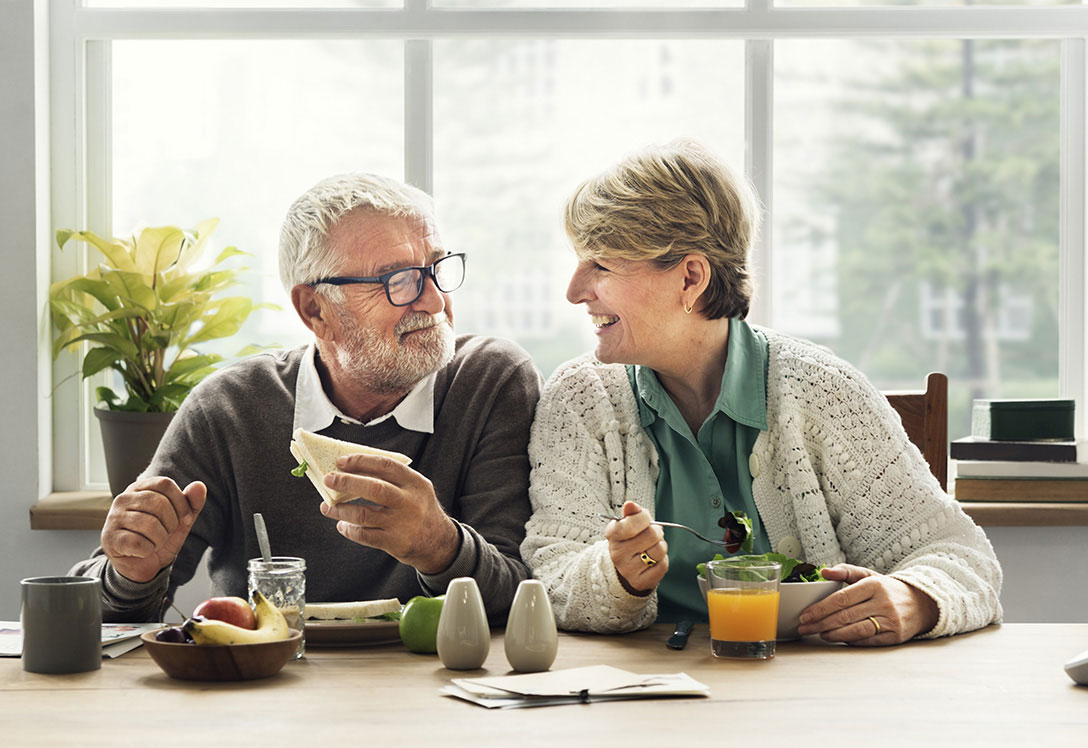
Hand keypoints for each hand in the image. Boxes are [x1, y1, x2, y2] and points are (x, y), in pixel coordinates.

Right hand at [101, 477, 206, 583]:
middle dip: (171, 524)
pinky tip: (142, 550)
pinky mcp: (109, 538)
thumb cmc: (159, 536)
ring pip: (149, 524)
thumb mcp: (181, 520)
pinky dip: (148, 550)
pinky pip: (138, 543)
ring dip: (160, 539)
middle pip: (159, 503)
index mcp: (141, 488)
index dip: (181, 503)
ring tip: (155, 542)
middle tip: (166, 533)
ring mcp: (114, 517)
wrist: (142, 564)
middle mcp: (124, 498)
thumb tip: (199, 486)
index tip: (184, 519)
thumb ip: (191, 503)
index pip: (165, 484)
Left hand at [319, 453, 459, 574]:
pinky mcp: (394, 542)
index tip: (342, 461)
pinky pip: (364, 535)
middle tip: (329, 479)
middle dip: (347, 482)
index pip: (386, 465)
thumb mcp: (416, 489)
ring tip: (328, 506)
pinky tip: (343, 525)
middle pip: (374, 488)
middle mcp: (409, 502)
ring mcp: (401, 523)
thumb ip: (393, 479)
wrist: (439, 543)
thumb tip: (355, 470)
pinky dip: (349, 530)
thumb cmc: (420, 511)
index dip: (361, 461)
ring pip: (363, 514)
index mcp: (415, 483)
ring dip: (340, 510)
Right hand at [604, 501, 668, 595]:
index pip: (634, 521)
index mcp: (612, 535)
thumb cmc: (629, 540)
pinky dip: (662, 560)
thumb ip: (631, 513)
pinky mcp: (640, 582)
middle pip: (652, 535)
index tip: (644, 519)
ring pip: (659, 551)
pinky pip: (663, 565)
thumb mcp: (627, 524)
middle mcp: (617, 553)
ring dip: (661, 546)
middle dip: (657, 532)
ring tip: (652, 547)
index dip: (644, 517)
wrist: (625, 567)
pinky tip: (653, 560)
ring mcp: (628, 570)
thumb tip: (630, 505)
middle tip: (652, 534)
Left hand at [795, 563, 938, 644]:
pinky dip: (850, 640)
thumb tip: (823, 572)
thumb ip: (845, 571)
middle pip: (845, 615)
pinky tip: (837, 638)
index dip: (821, 608)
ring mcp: (890, 621)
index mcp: (873, 585)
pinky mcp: (894, 636)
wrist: (921, 603)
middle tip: (804, 627)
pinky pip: (867, 641)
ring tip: (819, 634)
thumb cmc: (887, 589)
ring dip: (833, 634)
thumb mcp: (868, 575)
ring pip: (856, 630)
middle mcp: (882, 602)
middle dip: (821, 623)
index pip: (841, 598)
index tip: (806, 615)